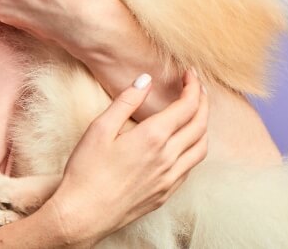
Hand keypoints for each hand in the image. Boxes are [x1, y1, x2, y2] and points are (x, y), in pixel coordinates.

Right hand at [44, 69, 209, 244]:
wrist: (84, 213)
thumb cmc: (87, 170)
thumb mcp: (100, 128)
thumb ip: (126, 101)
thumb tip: (146, 80)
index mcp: (153, 137)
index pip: (186, 106)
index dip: (193, 87)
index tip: (189, 73)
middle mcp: (168, 158)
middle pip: (200, 125)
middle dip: (202, 101)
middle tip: (197, 86)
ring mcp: (170, 178)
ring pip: (201, 148)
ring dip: (203, 126)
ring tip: (196, 112)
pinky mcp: (166, 193)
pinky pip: (190, 167)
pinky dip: (194, 148)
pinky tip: (183, 144)